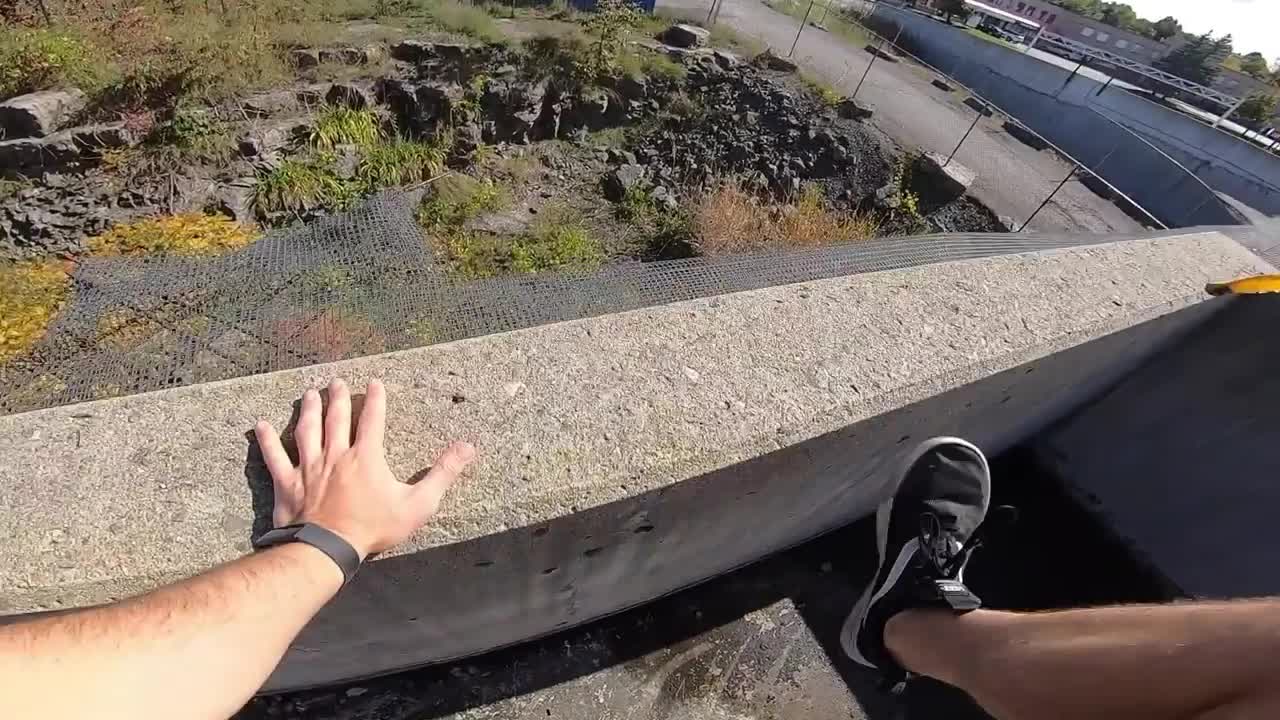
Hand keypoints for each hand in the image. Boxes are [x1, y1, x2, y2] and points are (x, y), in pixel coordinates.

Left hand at [254, 378, 474, 558]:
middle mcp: (336, 455)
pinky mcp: (288, 484)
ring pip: (308, 430)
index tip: (374, 383)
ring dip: (309, 410)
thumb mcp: (418, 503)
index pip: (373, 419)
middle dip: (338, 398)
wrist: (328, 549)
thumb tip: (467, 447)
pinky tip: (261, 426)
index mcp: (366, 457)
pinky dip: (268, 441)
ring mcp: (309, 468)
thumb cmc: (374, 528)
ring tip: (310, 393)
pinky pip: (275, 457)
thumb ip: (443, 473)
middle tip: (337, 381)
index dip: (375, 399)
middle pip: (337, 419)